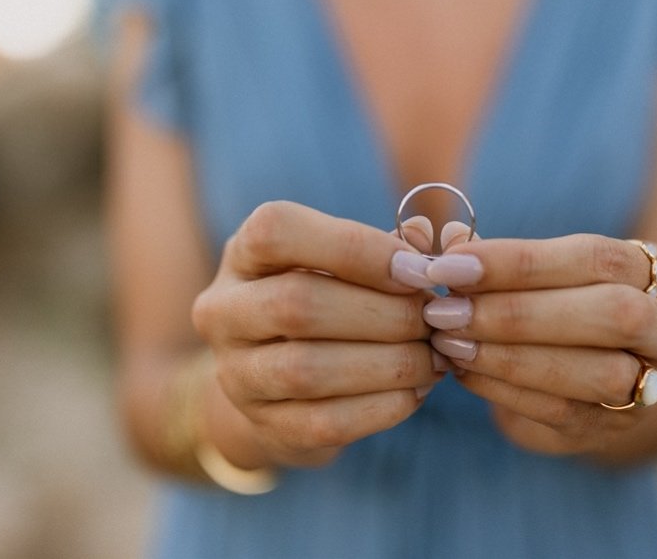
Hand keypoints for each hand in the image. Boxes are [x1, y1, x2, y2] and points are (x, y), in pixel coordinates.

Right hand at [191, 201, 442, 467]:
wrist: (282, 385)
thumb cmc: (325, 303)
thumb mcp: (342, 263)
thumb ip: (383, 246)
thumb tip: (425, 236)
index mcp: (241, 255)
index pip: (276, 231)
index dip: (355, 248)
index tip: (419, 271)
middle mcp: (223, 311)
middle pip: (295, 304)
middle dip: (383, 313)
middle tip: (434, 319)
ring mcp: (235, 374)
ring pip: (307, 370)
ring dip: (388, 364)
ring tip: (432, 358)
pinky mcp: (265, 425)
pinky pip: (324, 422)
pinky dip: (383, 407)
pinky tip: (415, 392)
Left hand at [426, 232, 656, 454]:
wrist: (576, 378)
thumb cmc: (555, 304)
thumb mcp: (539, 274)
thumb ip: (499, 258)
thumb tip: (452, 238)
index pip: (597, 257)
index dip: (520, 261)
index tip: (452, 263)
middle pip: (614, 314)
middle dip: (520, 312)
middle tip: (447, 310)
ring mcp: (654, 387)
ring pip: (597, 372)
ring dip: (510, 357)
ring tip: (449, 342)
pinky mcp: (613, 428)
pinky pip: (563, 411)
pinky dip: (504, 389)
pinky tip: (461, 371)